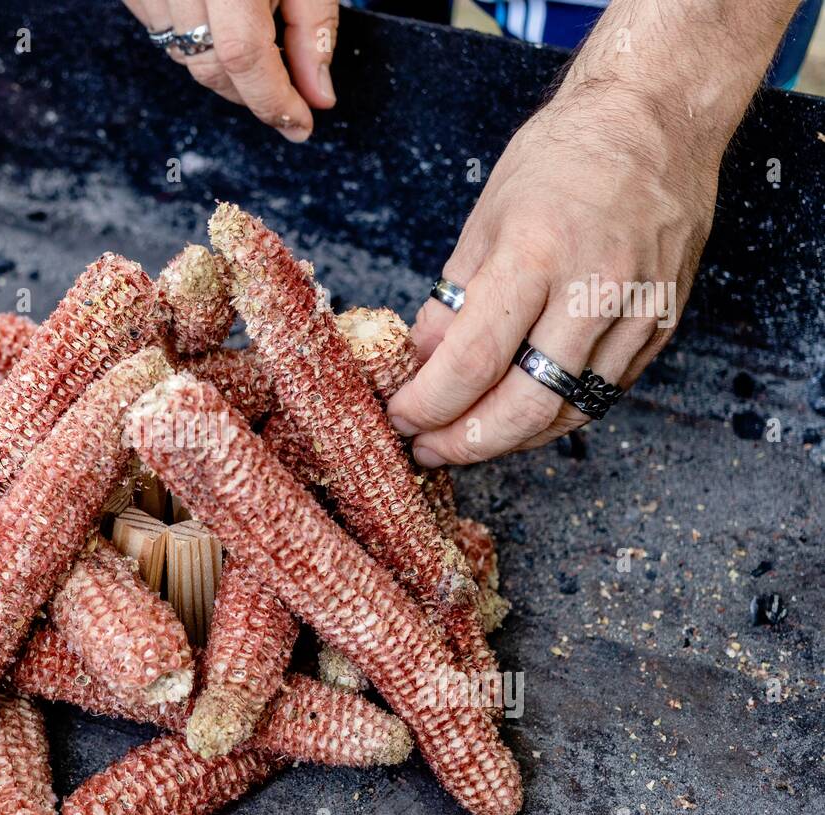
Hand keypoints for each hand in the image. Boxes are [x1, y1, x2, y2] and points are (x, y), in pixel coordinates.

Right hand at [121, 0, 338, 141]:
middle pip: (209, 66)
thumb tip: (318, 94)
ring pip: (182, 55)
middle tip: (290, 98)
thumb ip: (313, 28)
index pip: (244, 58)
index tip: (300, 126)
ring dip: (224, 69)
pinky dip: (193, 40)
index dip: (273, 102)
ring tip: (259, 51)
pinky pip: (161, 29)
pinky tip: (218, 21)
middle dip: (253, 94)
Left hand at [385, 91, 718, 465]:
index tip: (400, 417)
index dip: (429, 404)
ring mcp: (638, 311)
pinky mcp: (663, 324)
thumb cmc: (562, 157)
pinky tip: (517, 415)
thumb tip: (422, 364)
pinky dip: (553, 414)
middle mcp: (594, 289)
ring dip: (508, 439)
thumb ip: (452, 300)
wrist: (657, 117)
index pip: (472, 361)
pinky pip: (601, 392)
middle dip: (465, 442)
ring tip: (465, 439)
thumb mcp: (485, 219)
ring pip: (566, 411)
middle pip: (524, 405)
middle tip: (427, 448)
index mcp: (536, 254)